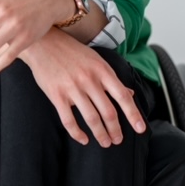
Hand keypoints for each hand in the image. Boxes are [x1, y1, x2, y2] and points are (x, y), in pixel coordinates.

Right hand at [20, 28, 145, 146]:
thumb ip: (111, 78)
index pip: (122, 96)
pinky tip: (83, 139)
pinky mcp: (56, 95)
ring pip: (92, 119)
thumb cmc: (71, 51)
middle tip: (118, 140)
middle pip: (108, 112)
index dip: (133, 115)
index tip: (141, 129)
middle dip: (116, 130)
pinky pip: (69, 121)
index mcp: (101, 69)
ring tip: (105, 142)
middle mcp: (89, 79)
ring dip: (100, 135)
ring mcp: (72, 87)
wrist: (43, 42)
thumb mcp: (95, 59)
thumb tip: (129, 93)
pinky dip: (77, 134)